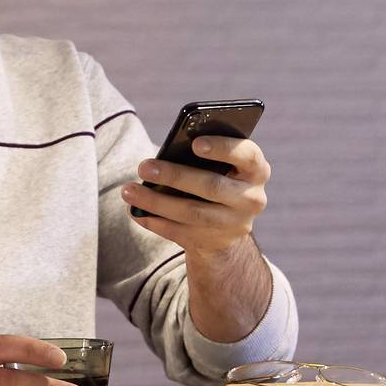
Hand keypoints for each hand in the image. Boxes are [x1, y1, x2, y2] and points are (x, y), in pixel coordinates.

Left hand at [121, 136, 271, 258]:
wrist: (227, 222)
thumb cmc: (216, 175)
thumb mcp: (221, 163)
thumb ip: (204, 153)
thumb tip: (166, 152)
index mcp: (256, 170)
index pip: (248, 155)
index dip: (223, 148)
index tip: (196, 143)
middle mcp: (251, 198)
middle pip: (212, 186)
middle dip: (175, 176)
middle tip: (144, 166)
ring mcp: (234, 224)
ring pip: (192, 213)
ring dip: (156, 201)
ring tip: (128, 190)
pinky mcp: (214, 242)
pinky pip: (180, 232)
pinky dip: (154, 221)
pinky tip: (135, 211)